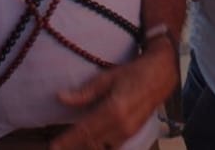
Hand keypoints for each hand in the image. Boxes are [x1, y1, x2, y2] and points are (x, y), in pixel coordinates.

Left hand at [50, 43, 177, 149]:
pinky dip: (97, 147)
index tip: (53, 146)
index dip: (67, 141)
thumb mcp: (108, 77)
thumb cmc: (133, 73)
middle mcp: (121, 126)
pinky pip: (110, 147)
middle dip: (73, 147)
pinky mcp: (131, 135)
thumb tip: (60, 97)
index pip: (85, 130)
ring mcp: (128, 133)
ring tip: (70, 145)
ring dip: (85, 148)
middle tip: (57, 147)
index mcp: (114, 110)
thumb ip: (85, 92)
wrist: (161, 76)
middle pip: (91, 144)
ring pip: (100, 148)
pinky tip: (88, 143)